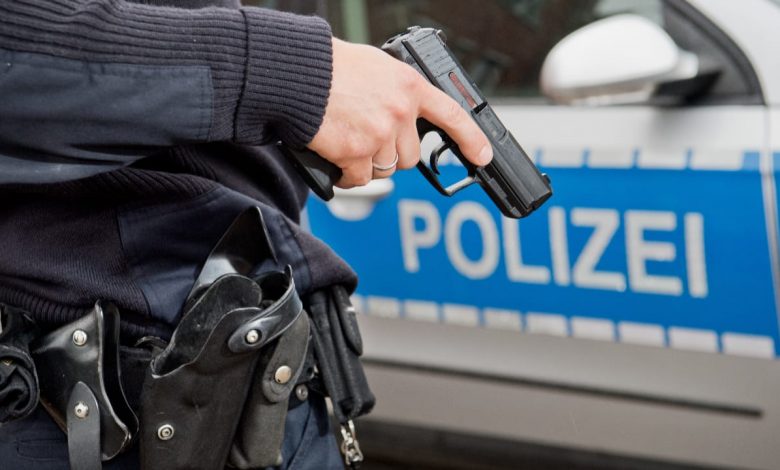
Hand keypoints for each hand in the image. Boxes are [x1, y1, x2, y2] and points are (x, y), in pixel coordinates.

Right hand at [307, 38, 492, 187]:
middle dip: (391, 154)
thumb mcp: (377, 68)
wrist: (300, 74)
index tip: (483, 156)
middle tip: (368, 138)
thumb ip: (398, 92)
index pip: (452, 115)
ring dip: (367, 164)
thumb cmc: (332, 68)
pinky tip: (336, 156)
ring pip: (385, 169)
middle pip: (410, 156)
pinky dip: (347, 175)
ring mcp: (380, 134)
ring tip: (347, 141)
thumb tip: (405, 116)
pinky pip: (360, 179)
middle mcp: (400, 112)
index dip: (471, 139)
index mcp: (410, 86)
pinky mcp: (356, 153)